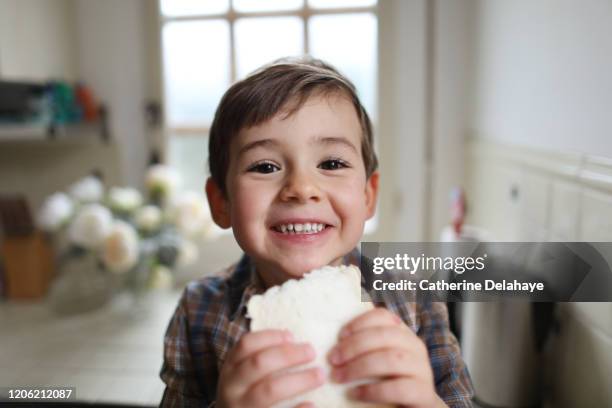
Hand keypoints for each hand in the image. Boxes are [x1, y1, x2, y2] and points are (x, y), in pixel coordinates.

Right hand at [216, 329, 323, 407]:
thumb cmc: (243, 394)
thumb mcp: (242, 374)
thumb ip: (260, 358)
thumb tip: (291, 338)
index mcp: (230, 368)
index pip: (246, 344)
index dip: (270, 337)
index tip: (292, 336)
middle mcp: (232, 386)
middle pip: (259, 363)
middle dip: (288, 355)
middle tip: (311, 352)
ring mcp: (242, 407)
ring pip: (269, 390)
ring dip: (298, 380)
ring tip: (319, 375)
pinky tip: (311, 404)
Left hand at [328, 308, 445, 407]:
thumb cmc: (389, 381)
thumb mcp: (378, 358)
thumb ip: (364, 347)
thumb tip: (332, 343)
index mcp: (402, 334)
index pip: (383, 316)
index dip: (359, 323)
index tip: (339, 336)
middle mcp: (415, 347)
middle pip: (384, 335)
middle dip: (354, 346)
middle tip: (333, 359)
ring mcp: (422, 369)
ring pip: (391, 359)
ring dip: (359, 367)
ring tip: (339, 377)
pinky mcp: (424, 393)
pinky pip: (398, 388)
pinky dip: (372, 390)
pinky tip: (355, 393)